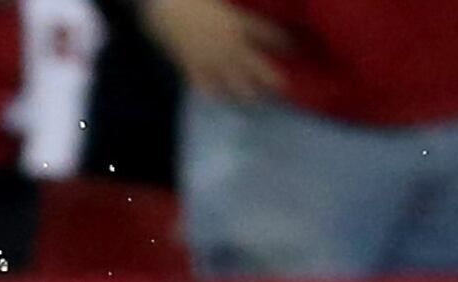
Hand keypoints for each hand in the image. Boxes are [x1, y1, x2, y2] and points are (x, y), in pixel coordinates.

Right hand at [143, 0, 287, 100]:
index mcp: (239, 24)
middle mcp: (230, 46)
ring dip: (245, 91)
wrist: (164, 5)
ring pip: (233, 82)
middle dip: (271, 78)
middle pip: (256, 66)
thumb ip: (237, 10)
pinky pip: (205, 85)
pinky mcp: (191, 67)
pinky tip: (218, 96)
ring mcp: (210, 59)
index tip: (292, 47)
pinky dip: (213, 92)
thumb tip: (245, 18)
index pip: (268, 35)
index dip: (282, 41)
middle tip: (283, 87)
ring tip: (252, 98)